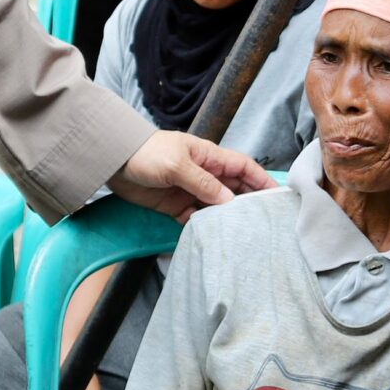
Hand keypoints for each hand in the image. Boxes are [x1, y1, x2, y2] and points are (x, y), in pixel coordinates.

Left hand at [109, 130, 272, 220]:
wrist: (112, 161)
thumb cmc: (147, 153)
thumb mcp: (177, 165)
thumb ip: (203, 183)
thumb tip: (230, 201)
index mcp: (210, 157)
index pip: (244, 168)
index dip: (261, 180)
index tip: (277, 197)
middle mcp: (204, 174)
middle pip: (234, 189)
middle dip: (249, 203)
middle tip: (264, 222)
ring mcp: (190, 190)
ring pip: (217, 206)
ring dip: (227, 218)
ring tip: (243, 234)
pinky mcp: (175, 205)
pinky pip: (196, 218)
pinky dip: (204, 226)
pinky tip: (213, 236)